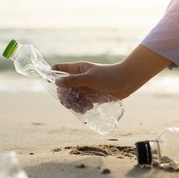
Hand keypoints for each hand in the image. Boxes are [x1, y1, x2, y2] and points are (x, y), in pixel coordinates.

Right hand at [52, 45, 170, 98]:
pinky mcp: (90, 95)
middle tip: (70, 103)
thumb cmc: (109, 76)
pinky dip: (81, 107)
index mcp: (76, 69)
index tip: (51, 85)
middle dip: (65, 97)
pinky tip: (88, 108)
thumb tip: (56, 83)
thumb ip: (73, 81)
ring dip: (74, 104)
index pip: (57, 69)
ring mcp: (84, 87)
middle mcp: (78, 77)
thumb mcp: (90, 78)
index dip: (51, 75)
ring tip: (83, 107)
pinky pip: (80, 102)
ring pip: (71, 97)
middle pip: (62, 87)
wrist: (127, 82)